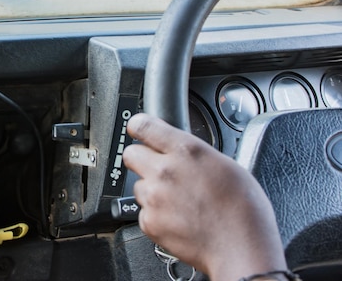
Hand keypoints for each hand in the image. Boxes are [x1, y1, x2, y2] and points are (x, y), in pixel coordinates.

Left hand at [122, 113, 286, 280]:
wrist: (242, 249)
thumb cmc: (244, 210)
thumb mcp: (225, 164)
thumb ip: (194, 153)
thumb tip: (180, 150)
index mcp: (186, 150)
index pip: (144, 126)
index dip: (139, 127)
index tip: (138, 130)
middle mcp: (165, 170)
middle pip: (131, 154)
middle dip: (142, 159)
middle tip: (158, 169)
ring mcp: (154, 197)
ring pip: (138, 185)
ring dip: (151, 190)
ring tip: (177, 201)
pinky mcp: (149, 221)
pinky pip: (143, 211)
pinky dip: (155, 215)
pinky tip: (177, 218)